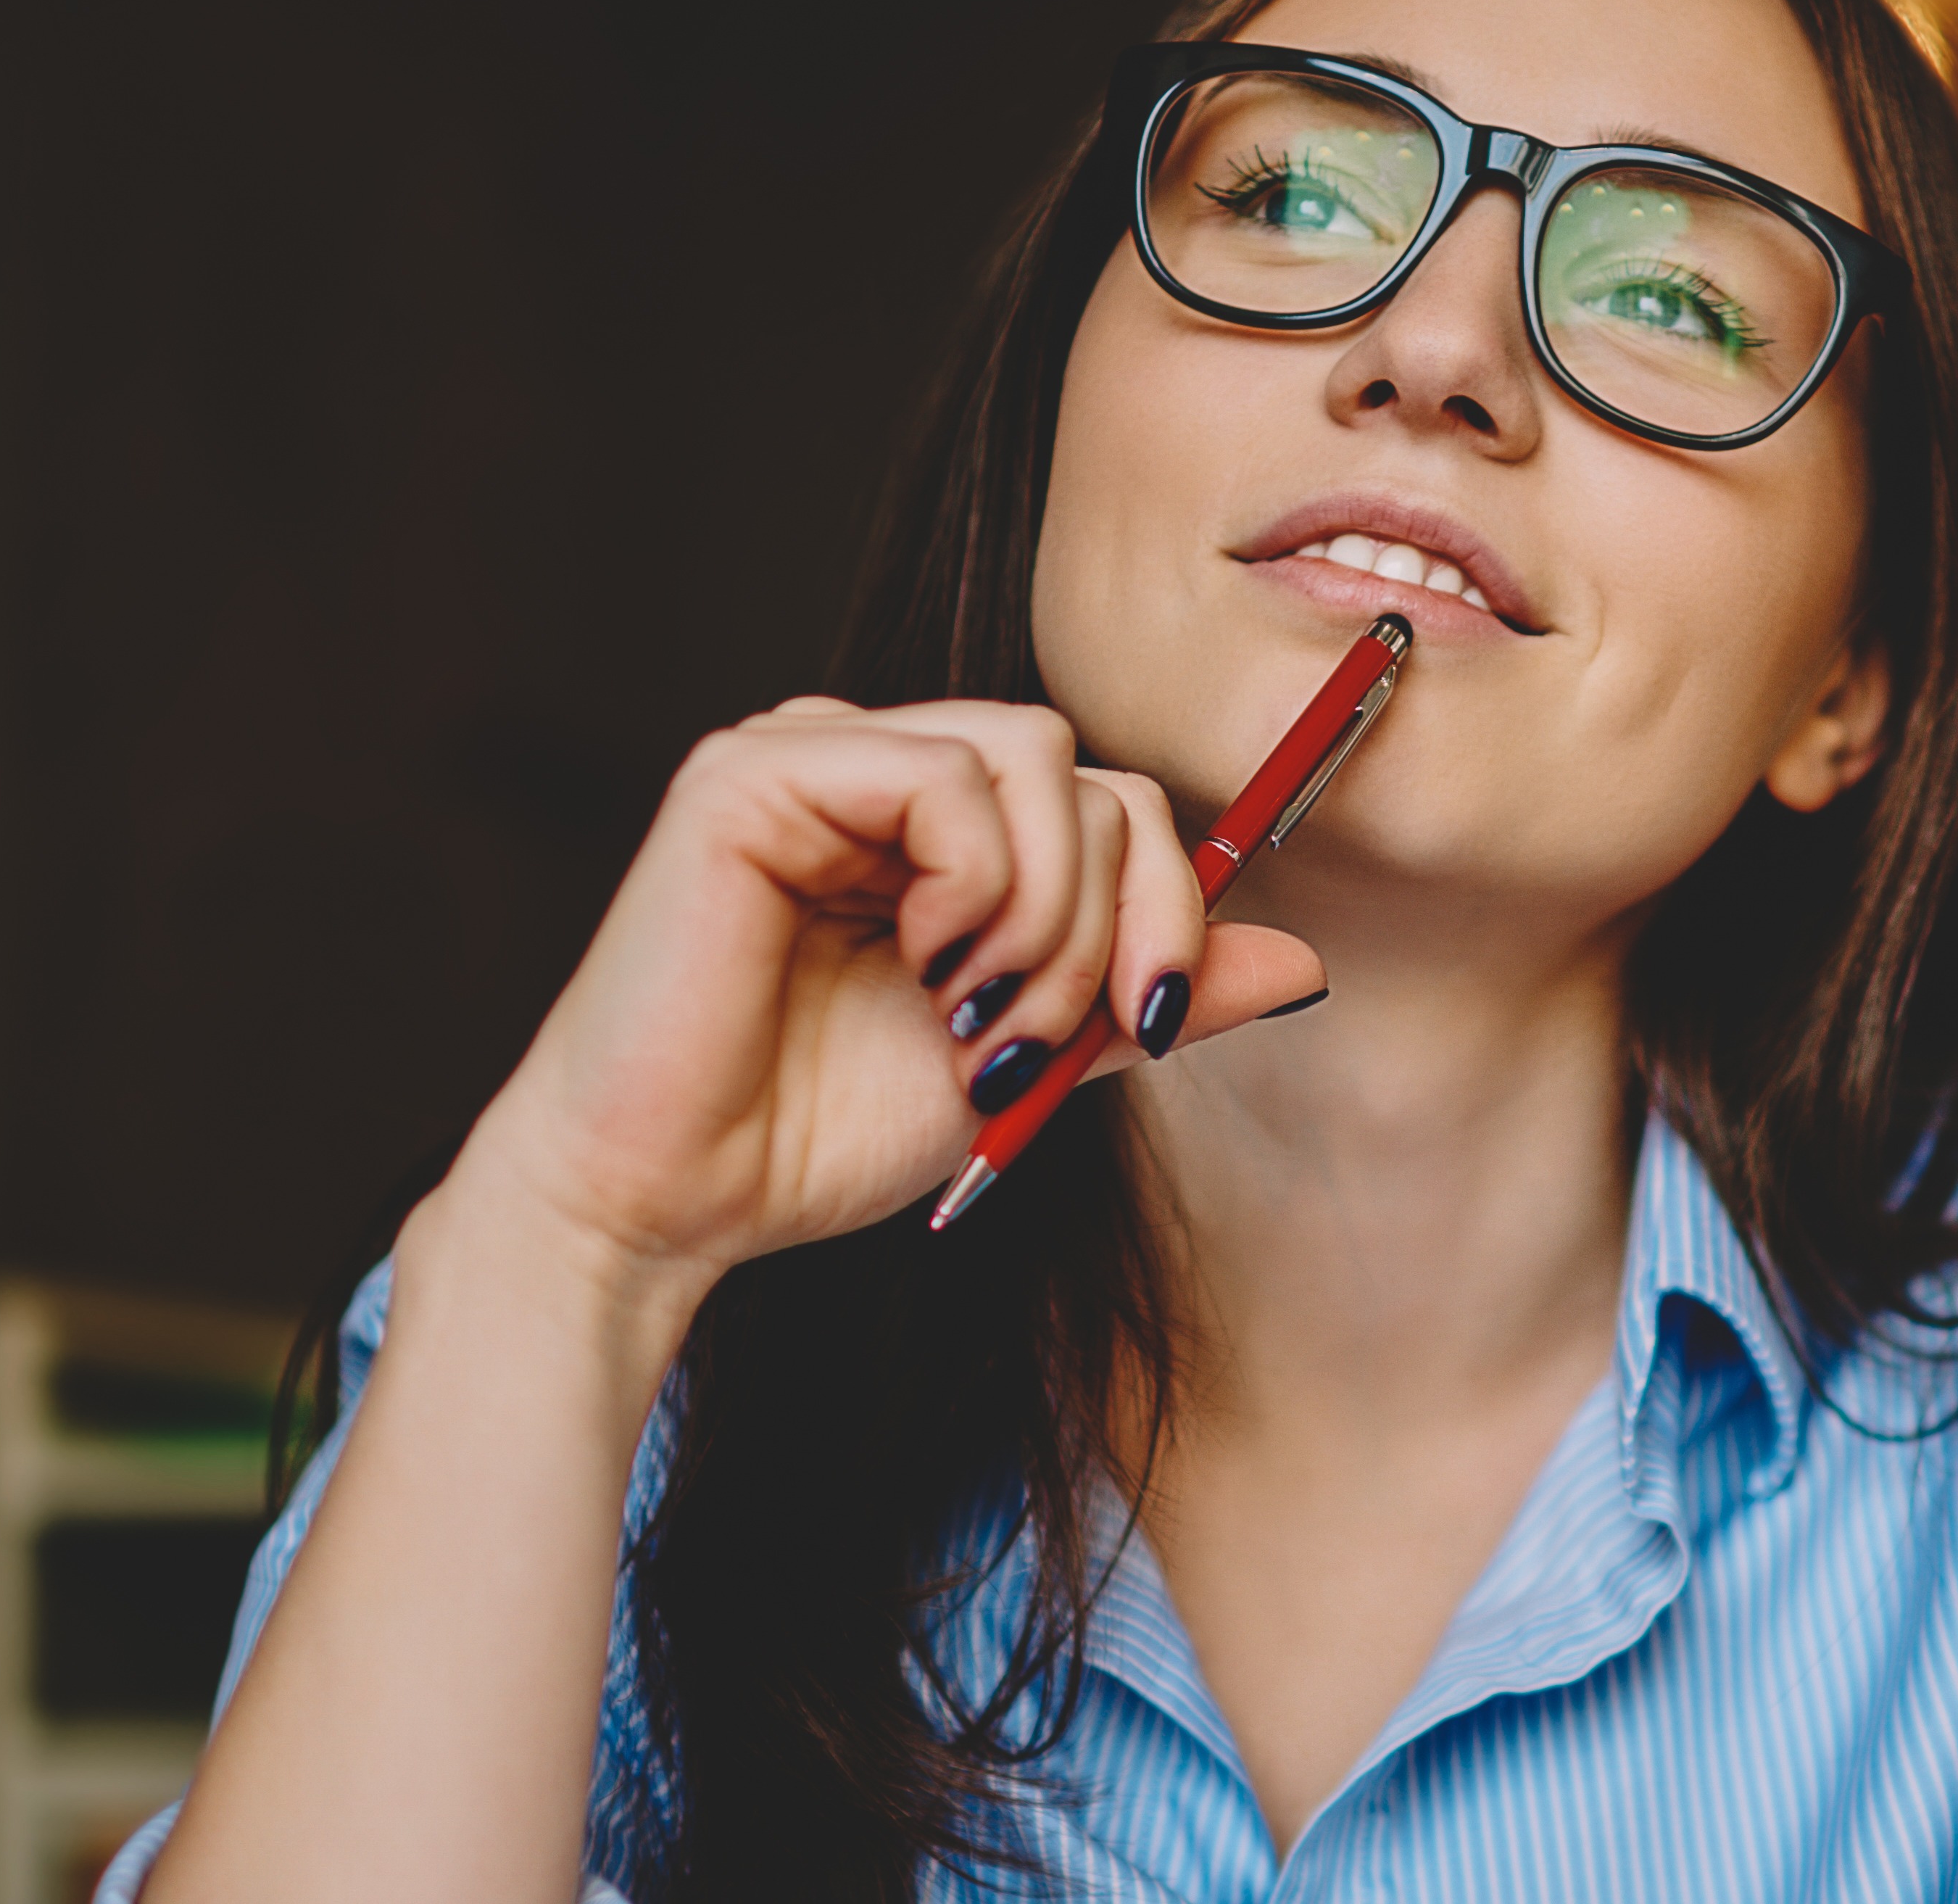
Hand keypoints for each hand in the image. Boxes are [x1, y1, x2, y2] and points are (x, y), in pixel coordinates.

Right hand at [430, 697, 1327, 1308]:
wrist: (664, 1204)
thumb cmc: (812, 1134)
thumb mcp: (1028, 1062)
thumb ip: (1140, 998)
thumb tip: (1292, 959)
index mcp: (935, 829)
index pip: (1115, 806)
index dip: (1169, 908)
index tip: (1144, 1028)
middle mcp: (876, 768)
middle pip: (1094, 777)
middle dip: (1108, 929)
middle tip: (1032, 1045)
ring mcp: (814, 753)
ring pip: (1039, 757)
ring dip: (1047, 913)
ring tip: (976, 1016)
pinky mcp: (756, 770)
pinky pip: (945, 775)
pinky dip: (974, 882)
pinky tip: (920, 964)